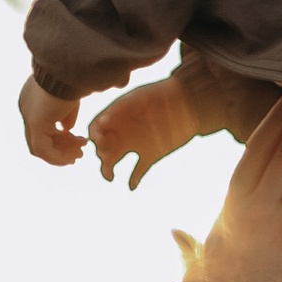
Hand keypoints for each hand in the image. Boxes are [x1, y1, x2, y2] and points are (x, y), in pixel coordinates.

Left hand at [20, 78, 83, 165]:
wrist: (71, 64)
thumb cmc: (75, 76)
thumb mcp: (70, 98)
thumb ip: (66, 115)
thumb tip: (66, 130)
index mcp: (33, 99)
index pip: (41, 126)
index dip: (59, 139)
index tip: (77, 142)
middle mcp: (26, 107)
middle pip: (40, 138)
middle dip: (60, 148)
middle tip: (79, 153)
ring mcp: (28, 115)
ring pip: (40, 148)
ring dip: (61, 155)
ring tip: (80, 154)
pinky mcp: (35, 121)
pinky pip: (43, 150)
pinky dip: (58, 157)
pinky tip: (73, 156)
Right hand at [91, 73, 197, 187]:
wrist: (187, 103)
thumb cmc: (163, 95)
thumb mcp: (138, 98)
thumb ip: (120, 109)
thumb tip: (103, 120)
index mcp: (119, 116)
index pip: (95, 129)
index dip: (94, 136)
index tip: (100, 139)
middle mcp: (124, 131)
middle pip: (102, 147)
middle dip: (101, 153)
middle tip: (107, 156)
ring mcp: (136, 144)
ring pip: (114, 160)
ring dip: (108, 169)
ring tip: (111, 175)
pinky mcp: (151, 155)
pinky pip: (138, 170)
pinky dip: (133, 180)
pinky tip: (131, 186)